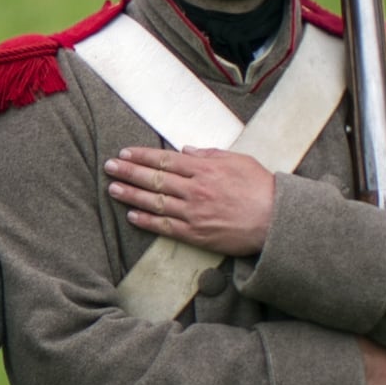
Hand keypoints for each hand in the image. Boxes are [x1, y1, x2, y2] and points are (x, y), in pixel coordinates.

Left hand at [107, 145, 277, 256]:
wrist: (276, 220)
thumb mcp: (239, 161)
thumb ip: (210, 155)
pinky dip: (147, 221)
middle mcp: (194, 190)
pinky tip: (132, 216)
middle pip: (154, 179)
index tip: (125, 153)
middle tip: (109, 167)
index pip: (165, 160)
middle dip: (129, 171)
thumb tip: (185, 151)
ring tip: (113, 189)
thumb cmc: (261, 188)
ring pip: (154, 202)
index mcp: (204, 169)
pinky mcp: (196, 234)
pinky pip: (165, 227)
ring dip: (131, 195)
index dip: (142, 156)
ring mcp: (193, 213)